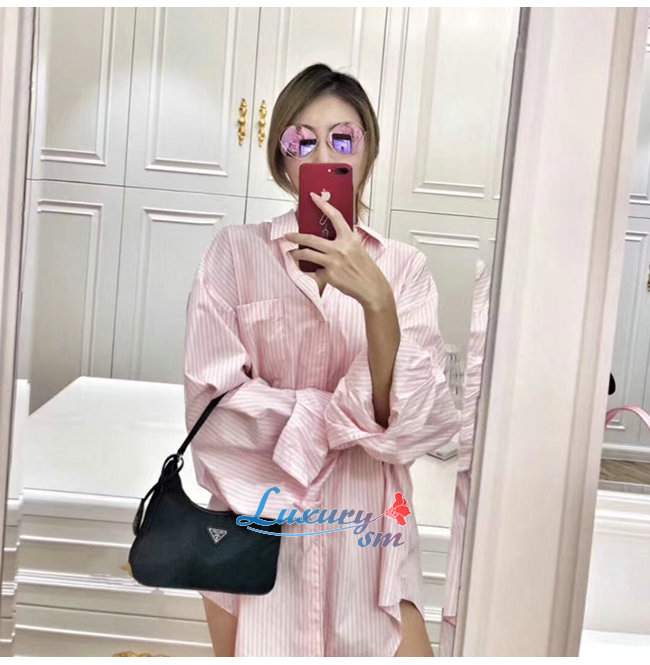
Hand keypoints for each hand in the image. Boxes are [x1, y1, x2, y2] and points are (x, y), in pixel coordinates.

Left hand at [283, 192, 392, 308]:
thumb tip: (327, 236)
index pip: (334, 216)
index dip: (323, 204)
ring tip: (292, 254)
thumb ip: (344, 240)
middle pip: (311, 238)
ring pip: (307, 254)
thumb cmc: (364, 268)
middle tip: (287, 235)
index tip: (313, 196)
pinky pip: (315, 270)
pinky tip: (313, 272)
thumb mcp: (357, 247)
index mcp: (349, 238)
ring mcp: (333, 262)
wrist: (371, 287)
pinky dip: (313, 271)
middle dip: (296, 236)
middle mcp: (340, 248)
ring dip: (296, 254)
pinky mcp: (329, 275)